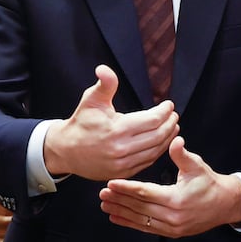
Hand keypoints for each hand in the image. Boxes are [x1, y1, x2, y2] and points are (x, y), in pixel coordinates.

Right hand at [43, 64, 178, 180]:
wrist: (67, 150)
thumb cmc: (81, 122)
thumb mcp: (91, 99)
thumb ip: (104, 84)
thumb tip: (104, 69)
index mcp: (116, 129)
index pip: (151, 120)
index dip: (164, 112)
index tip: (169, 105)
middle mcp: (121, 149)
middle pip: (157, 136)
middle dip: (169, 124)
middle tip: (174, 115)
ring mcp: (123, 163)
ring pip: (155, 151)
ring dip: (167, 139)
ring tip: (173, 127)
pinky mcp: (123, 172)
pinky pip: (147, 162)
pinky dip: (158, 152)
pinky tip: (162, 142)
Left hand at [99, 136, 240, 237]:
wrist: (224, 204)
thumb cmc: (209, 183)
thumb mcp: (197, 165)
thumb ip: (183, 155)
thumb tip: (176, 140)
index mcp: (176, 199)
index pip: (145, 193)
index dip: (127, 188)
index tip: (111, 184)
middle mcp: (172, 216)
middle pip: (139, 208)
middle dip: (119, 200)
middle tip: (101, 194)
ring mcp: (171, 227)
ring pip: (140, 220)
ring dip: (121, 212)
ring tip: (105, 205)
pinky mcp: (171, 232)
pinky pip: (146, 228)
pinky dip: (130, 223)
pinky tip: (117, 218)